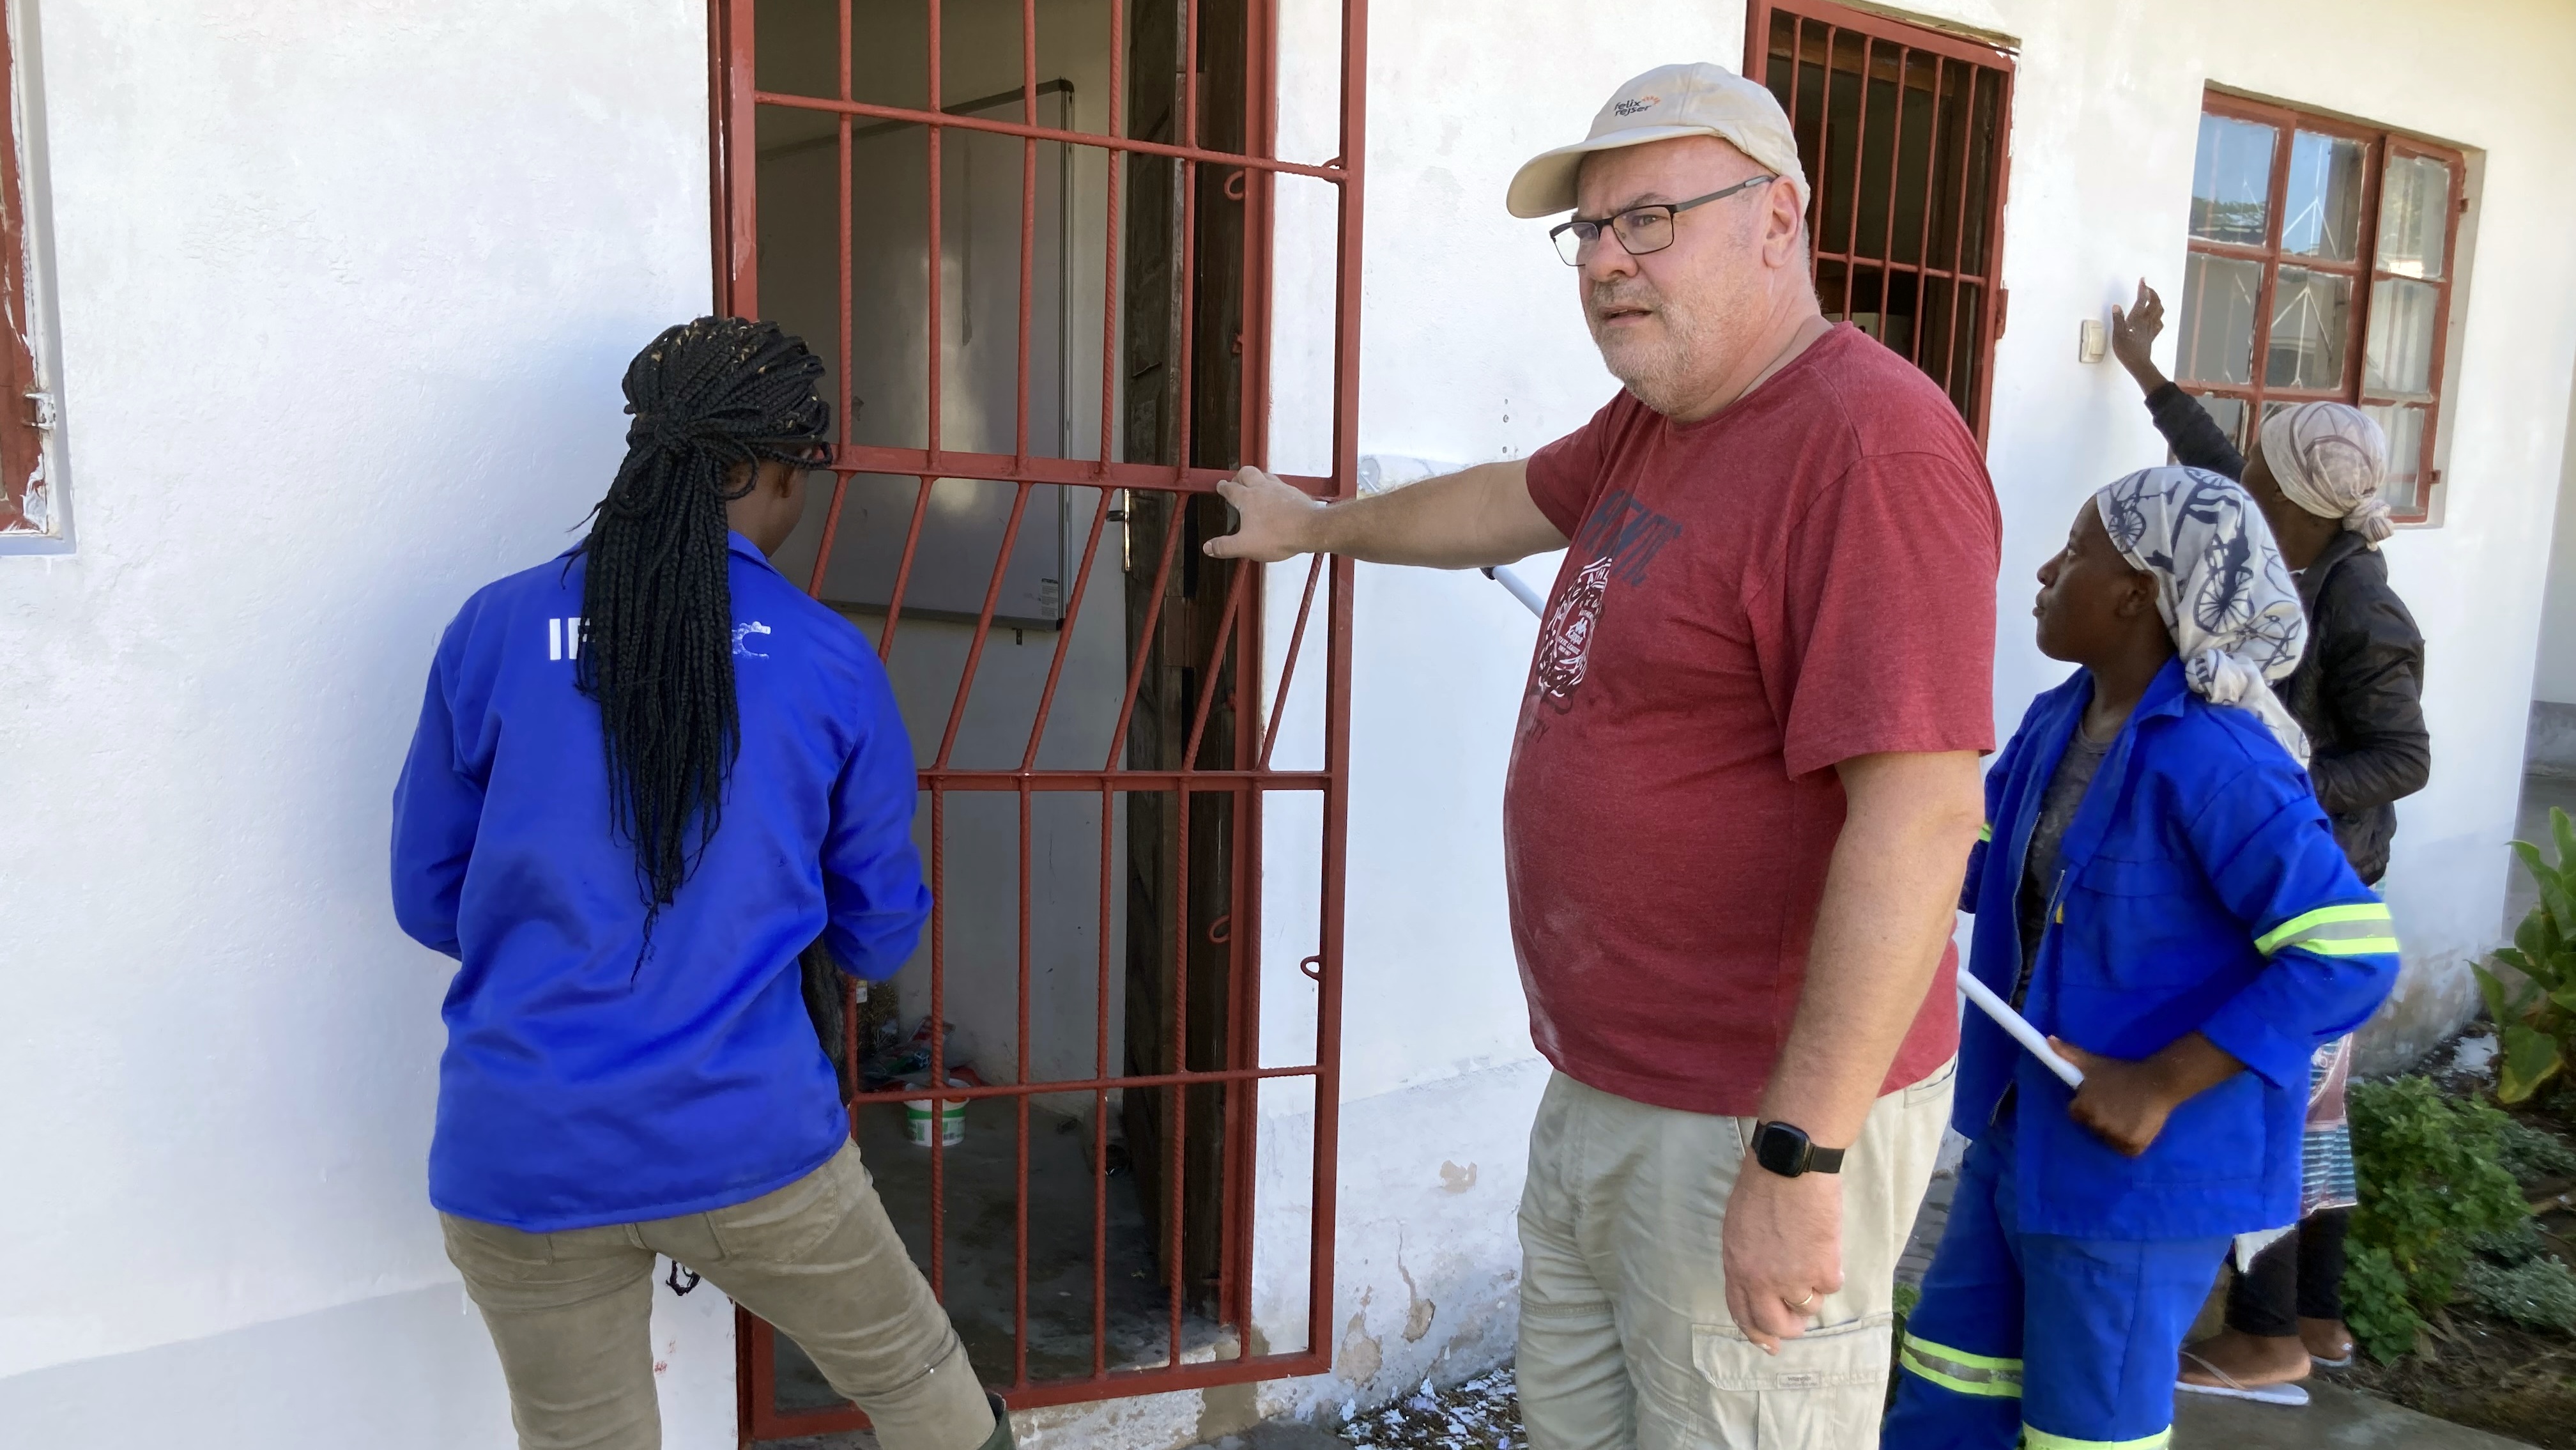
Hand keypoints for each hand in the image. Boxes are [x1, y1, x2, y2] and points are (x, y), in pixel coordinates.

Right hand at [1202, 466, 1323, 562]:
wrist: (1311, 529)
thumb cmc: (1279, 536)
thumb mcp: (1246, 546)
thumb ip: (1225, 547)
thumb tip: (1208, 547)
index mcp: (1248, 498)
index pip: (1231, 488)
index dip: (1223, 487)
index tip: (1221, 486)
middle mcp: (1263, 488)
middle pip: (1247, 472)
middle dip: (1239, 475)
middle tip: (1236, 481)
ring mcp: (1280, 488)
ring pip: (1265, 475)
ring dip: (1257, 478)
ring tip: (1255, 486)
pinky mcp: (1295, 493)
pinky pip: (1281, 485)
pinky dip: (1275, 489)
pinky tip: (1278, 497)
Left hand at [1721, 1162, 1842, 1352]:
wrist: (1790, 1167)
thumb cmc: (1761, 1186)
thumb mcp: (1738, 1228)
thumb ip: (1746, 1261)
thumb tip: (1759, 1285)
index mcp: (1736, 1268)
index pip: (1743, 1315)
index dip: (1757, 1334)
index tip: (1769, 1345)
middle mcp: (1761, 1281)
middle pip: (1777, 1326)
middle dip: (1791, 1327)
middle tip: (1799, 1317)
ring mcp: (1792, 1279)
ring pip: (1809, 1307)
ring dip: (1813, 1289)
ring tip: (1812, 1256)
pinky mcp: (1822, 1270)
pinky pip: (1832, 1285)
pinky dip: (1832, 1270)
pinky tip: (1825, 1244)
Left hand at [2048, 1036, 2179, 1155]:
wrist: (2157, 1080)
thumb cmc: (2122, 1072)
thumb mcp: (2092, 1063)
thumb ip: (2068, 1054)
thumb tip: (2049, 1040)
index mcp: (2083, 1107)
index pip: (2077, 1114)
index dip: (2087, 1106)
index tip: (2101, 1098)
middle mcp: (2097, 1124)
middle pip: (2092, 1127)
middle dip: (2101, 1118)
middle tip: (2117, 1104)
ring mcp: (2115, 1137)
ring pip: (2109, 1139)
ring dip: (2116, 1131)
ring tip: (2128, 1113)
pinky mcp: (2133, 1146)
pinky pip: (2126, 1149)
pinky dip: (2130, 1142)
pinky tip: (2137, 1125)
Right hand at [2108, 278, 2165, 387]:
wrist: (2138, 363)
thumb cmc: (2127, 350)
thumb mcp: (2117, 334)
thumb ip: (2117, 319)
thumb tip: (2116, 307)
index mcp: (2138, 319)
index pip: (2142, 300)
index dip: (2143, 289)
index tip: (2142, 280)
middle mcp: (2147, 321)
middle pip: (2155, 303)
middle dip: (2152, 293)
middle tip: (2146, 288)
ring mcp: (2151, 327)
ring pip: (2160, 311)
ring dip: (2157, 302)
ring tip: (2152, 298)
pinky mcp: (2152, 335)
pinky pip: (2160, 322)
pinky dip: (2159, 316)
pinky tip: (2156, 317)